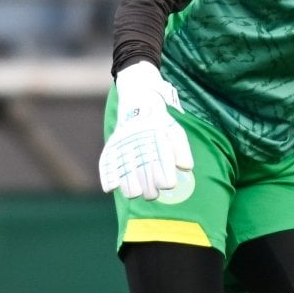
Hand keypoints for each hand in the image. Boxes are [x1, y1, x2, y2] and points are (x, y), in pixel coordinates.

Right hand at [99, 61, 193, 200]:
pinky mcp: (111, 145)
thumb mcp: (175, 131)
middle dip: (150, 188)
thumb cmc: (160, 122)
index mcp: (157, 138)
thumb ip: (182, 149)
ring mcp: (124, 144)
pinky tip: (111, 188)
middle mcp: (139, 142)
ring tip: (136, 192)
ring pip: (125, 173)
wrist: (139, 100)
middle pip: (143, 174)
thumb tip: (186, 167)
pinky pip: (107, 163)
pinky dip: (108, 177)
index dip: (165, 179)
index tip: (168, 184)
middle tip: (152, 192)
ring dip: (131, 186)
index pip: (161, 164)